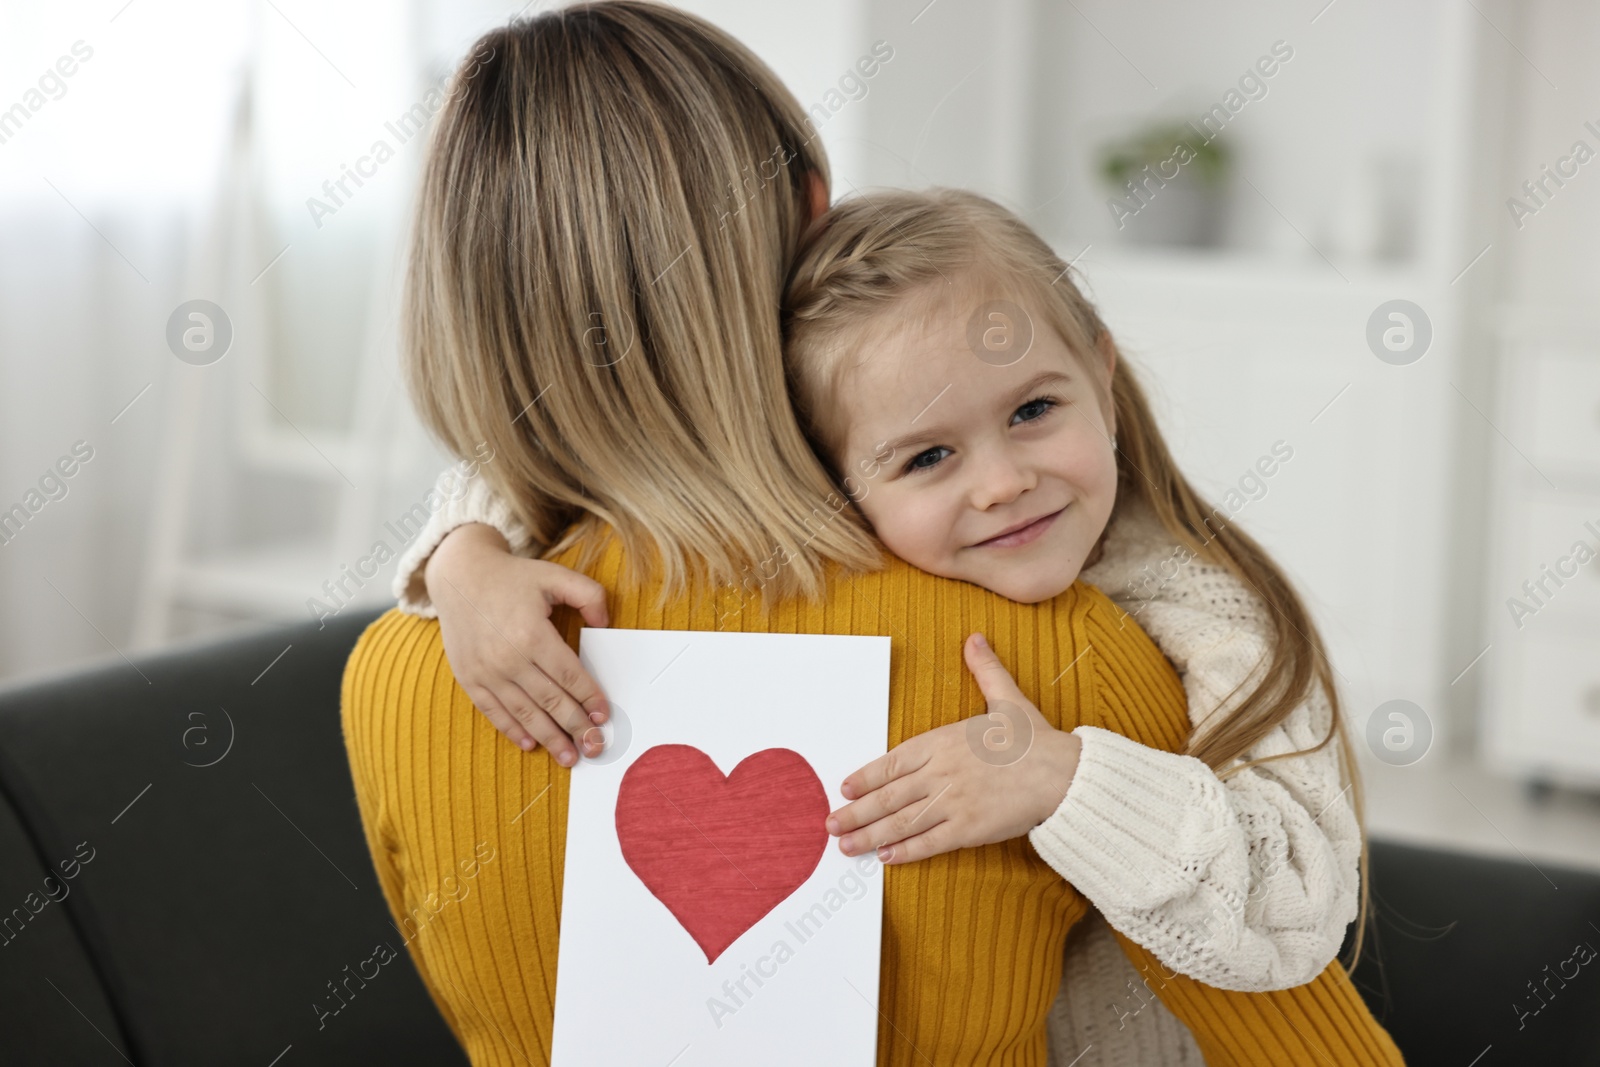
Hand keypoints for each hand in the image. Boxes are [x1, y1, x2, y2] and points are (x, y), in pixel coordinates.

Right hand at [425, 523, 610, 763]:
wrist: (459, 576)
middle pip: (550, 701)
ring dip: (549, 738)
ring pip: (524, 713)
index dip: (589, 698)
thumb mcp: (554, 575)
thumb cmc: (512, 577)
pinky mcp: (468, 678)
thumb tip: (605, 624)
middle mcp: (507, 658)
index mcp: (531, 634)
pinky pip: (493, 711)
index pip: (569, 675)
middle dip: (576, 727)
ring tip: (569, 756)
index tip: (604, 716)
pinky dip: (512, 730)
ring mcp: (485, 671)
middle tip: (596, 747)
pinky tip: (530, 744)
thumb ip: (588, 595)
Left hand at [825, 633, 1081, 863]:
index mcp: (943, 741)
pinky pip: (929, 842)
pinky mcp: (968, 829)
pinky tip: (887, 858)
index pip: (892, 761)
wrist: (1063, 774)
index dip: (866, 776)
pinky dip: (906, 851)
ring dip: (870, 835)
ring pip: (902, 822)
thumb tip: (975, 639)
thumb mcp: (1007, 699)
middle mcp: (940, 772)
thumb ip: (985, 671)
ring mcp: (952, 802)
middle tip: (830, 825)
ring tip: (847, 846)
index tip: (845, 787)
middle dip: (856, 812)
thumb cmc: (1034, 740)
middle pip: (888, 796)